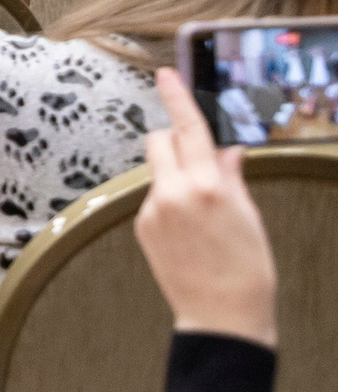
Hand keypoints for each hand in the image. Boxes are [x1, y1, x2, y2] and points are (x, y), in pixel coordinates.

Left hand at [137, 67, 276, 346]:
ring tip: (201, 213)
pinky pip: (153, 198)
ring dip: (174, 176)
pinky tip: (188, 231)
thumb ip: (232, 178)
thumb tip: (227, 150)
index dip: (177, 97)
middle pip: (160, 141)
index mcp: (208, 186)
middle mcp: (174, 193)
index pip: (189, 129)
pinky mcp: (141, 225)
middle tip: (195, 156)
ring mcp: (152, 210)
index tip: (165, 74)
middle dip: (174, 140)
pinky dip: (168, 202)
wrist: (221, 318)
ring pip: (157, 171)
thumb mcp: (249, 218)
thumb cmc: (246, 271)